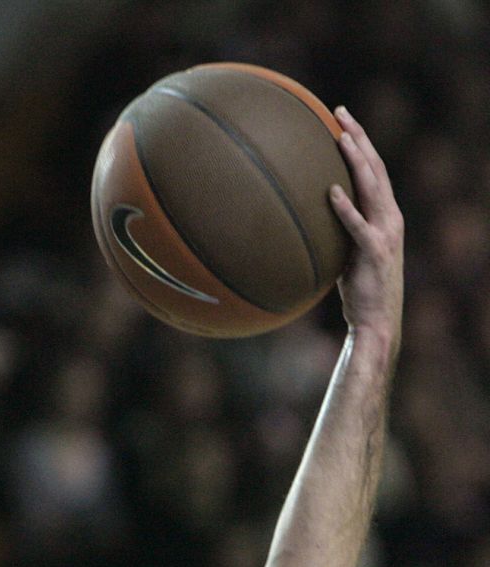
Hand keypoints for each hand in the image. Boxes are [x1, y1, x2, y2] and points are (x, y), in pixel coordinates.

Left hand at [329, 106, 402, 341]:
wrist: (376, 318)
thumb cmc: (359, 286)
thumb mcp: (348, 250)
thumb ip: (338, 229)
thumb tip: (310, 214)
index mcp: (385, 214)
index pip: (374, 170)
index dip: (361, 142)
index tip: (343, 119)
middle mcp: (389, 217)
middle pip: (375, 169)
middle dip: (359, 138)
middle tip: (340, 113)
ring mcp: (384, 234)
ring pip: (372, 189)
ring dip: (356, 162)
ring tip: (341, 139)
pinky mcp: (373, 254)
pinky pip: (357, 227)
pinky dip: (345, 208)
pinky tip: (331, 191)